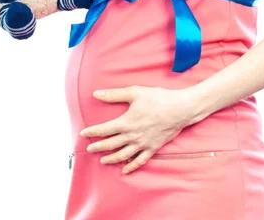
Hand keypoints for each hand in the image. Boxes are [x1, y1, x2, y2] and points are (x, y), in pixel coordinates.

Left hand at [80, 86, 196, 173]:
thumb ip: (114, 94)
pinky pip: (140, 161)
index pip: (104, 130)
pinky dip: (131, 166)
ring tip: (103, 160)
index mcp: (126, 122)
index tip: (83, 133)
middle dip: (98, 147)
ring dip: (111, 159)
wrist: (180, 109)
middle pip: (111, 144)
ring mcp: (143, 144)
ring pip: (123, 155)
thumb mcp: (134, 92)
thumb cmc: (157, 98)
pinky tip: (125, 170)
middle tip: (89, 149)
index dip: (92, 132)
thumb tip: (96, 94)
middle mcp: (132, 136)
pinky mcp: (153, 148)